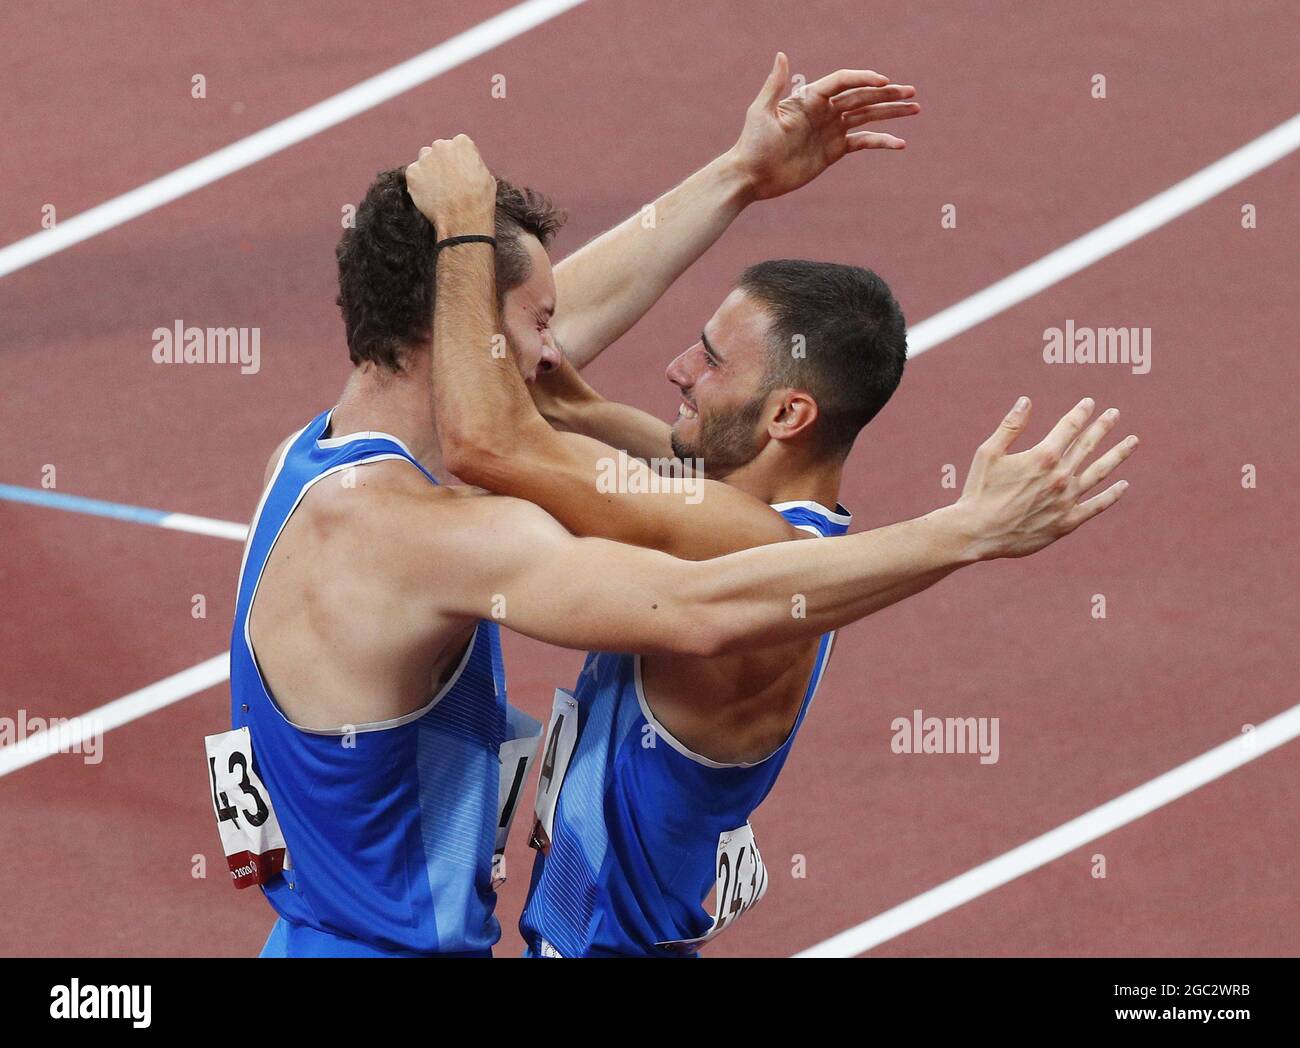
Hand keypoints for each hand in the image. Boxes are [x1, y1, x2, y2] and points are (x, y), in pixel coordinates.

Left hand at [404, 134, 496, 234]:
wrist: (464, 220)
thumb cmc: (479, 201)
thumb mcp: (486, 176)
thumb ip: (473, 164)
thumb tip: (468, 165)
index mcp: (462, 142)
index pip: (457, 146)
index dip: (460, 161)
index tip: (461, 173)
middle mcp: (441, 145)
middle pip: (439, 150)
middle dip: (442, 163)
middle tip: (448, 183)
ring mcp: (425, 158)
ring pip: (424, 161)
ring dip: (429, 171)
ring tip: (439, 191)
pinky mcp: (412, 173)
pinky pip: (414, 176)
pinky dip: (419, 185)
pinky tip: (430, 197)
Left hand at [726, 53, 919, 201]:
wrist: (752, 176)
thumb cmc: (753, 143)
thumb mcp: (760, 112)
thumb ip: (774, 84)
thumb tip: (781, 54)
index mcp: (809, 98)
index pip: (842, 82)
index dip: (863, 80)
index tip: (883, 83)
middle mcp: (824, 111)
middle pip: (861, 97)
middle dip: (887, 94)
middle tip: (912, 92)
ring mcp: (831, 130)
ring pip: (867, 117)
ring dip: (891, 112)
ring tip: (915, 108)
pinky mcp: (834, 150)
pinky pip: (862, 142)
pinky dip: (881, 141)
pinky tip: (899, 143)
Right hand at [954, 397, 1138, 559]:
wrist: (977, 532)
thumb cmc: (979, 491)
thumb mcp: (989, 453)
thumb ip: (1011, 426)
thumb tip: (1026, 400)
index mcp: (1043, 456)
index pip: (1069, 427)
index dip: (1080, 413)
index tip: (1089, 403)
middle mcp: (1060, 476)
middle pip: (1088, 445)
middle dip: (1103, 427)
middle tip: (1115, 414)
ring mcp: (1067, 500)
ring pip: (1100, 472)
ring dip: (1118, 455)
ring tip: (1133, 441)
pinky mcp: (1067, 522)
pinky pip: (1096, 506)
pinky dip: (1112, 495)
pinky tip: (1124, 485)